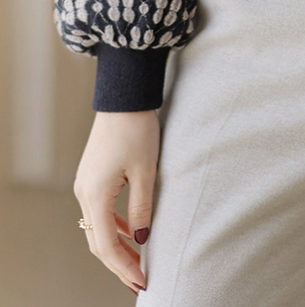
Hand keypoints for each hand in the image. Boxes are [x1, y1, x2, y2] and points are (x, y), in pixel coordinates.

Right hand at [74, 109, 160, 293]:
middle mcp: (84, 192)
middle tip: (139, 279)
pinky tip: (132, 231)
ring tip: (137, 261)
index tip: (142, 281)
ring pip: (97, 227)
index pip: (106, 245)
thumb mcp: (146, 171)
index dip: (124, 267)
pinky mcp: (91, 175)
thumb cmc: (137, 130)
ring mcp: (85, 184)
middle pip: (98, 241)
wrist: (124, 97)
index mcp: (96, 194)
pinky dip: (114, 226)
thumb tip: (141, 239)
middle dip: (118, 263)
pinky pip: (99, 210)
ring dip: (116, 246)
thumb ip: (142, 208)